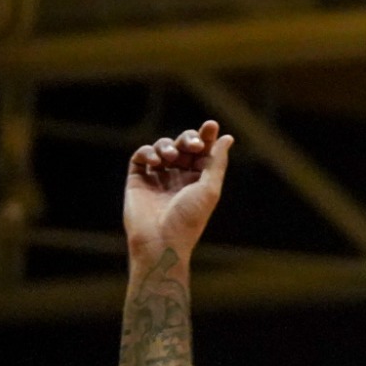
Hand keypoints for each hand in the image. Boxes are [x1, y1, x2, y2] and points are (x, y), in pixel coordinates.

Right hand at [124, 121, 232, 263]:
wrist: (160, 240)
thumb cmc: (189, 218)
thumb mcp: (209, 189)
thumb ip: (217, 162)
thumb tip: (227, 138)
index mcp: (199, 180)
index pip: (203, 152)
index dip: (206, 137)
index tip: (211, 125)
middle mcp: (179, 177)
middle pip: (183, 146)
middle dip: (188, 139)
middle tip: (193, 144)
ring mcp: (158, 177)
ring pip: (162, 148)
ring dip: (167, 146)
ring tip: (171, 157)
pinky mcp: (138, 180)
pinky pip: (141, 156)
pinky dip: (148, 152)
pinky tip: (155, 161)